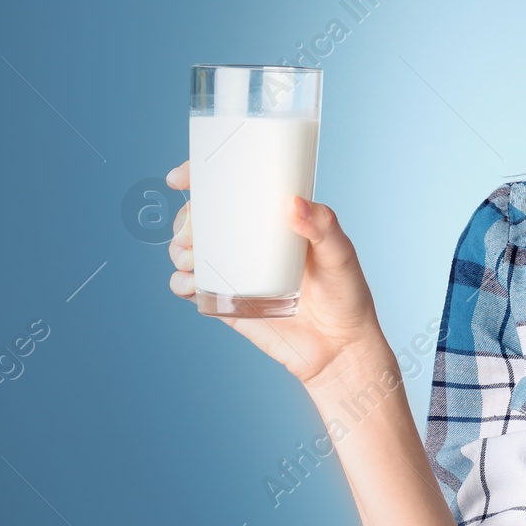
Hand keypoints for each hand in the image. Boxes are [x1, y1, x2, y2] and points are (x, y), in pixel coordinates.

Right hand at [165, 160, 386, 389]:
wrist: (339, 349)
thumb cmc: (346, 295)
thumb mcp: (341, 255)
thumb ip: (323, 227)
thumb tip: (294, 203)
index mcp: (276, 221)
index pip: (236, 189)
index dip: (204, 177)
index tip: (181, 177)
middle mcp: (251, 242)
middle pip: (204, 218)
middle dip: (185, 218)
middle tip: (190, 228)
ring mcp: (235, 271)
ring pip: (190, 251)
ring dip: (178, 247)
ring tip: (189, 254)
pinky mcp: (227, 302)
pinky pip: (192, 288)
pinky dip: (180, 282)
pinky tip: (188, 280)